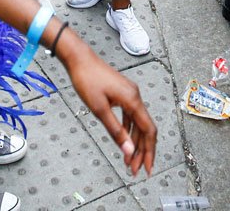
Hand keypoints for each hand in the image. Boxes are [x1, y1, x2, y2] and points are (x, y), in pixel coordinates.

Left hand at [61, 37, 156, 175]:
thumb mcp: (99, 109)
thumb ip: (115, 131)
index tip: (147, 169)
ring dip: (135, 143)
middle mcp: (135, 97)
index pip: (148, 130)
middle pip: (145, 129)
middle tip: (136, 170)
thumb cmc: (87, 80)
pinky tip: (125, 140)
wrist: (79, 59)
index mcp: (133, 100)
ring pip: (138, 123)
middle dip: (142, 151)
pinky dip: (129, 130)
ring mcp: (130, 94)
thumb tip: (128, 150)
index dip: (150, 151)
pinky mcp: (123, 94)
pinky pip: (131, 116)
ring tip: (129, 161)